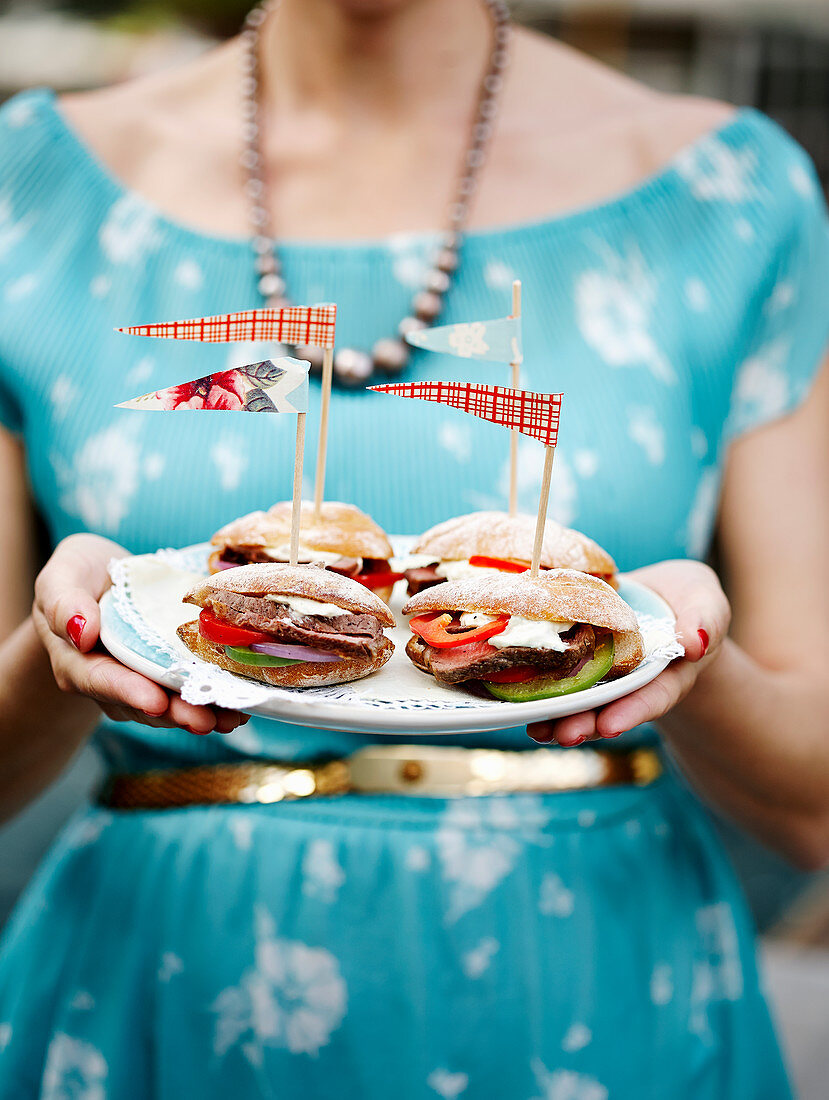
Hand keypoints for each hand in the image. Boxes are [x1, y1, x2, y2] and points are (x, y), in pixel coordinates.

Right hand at [32, 533, 248, 735]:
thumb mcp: (62, 576)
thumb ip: (62, 602)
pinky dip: (217, 698)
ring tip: (233, 717)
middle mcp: (112, 680)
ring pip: (172, 704)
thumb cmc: (80, 575)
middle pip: (143, 703)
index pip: (100, 680)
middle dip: (176, 713)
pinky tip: (243, 704)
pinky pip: (192, 690)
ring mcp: (144, 681)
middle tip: (206, 720)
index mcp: (77, 660)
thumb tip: (81, 631)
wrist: (104, 579)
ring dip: (203, 712)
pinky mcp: (171, 675)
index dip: (128, 692)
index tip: (155, 702)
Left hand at [527, 560, 730, 746]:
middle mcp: (631, 682)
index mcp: (668, 673)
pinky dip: (538, 690)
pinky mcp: (576, 659)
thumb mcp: (706, 602)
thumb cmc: (688, 600)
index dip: (632, 711)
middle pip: (610, 707)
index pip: (653, 696)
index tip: (610, 725)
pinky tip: (516, 703)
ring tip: (540, 730)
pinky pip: (557, 676)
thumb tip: (695, 643)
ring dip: (559, 717)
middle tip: (566, 734)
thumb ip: (706, 621)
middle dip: (587, 722)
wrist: (658, 596)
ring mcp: (602, 675)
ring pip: (580, 700)